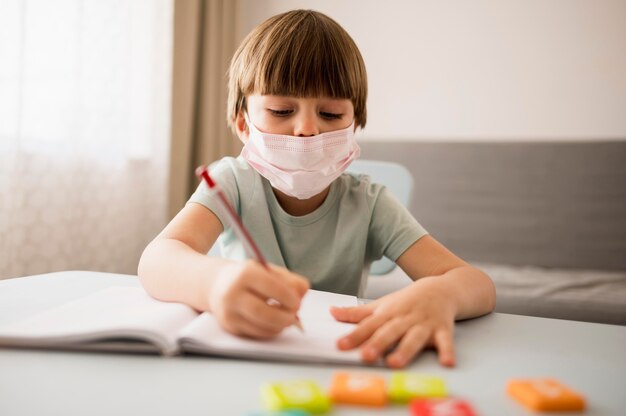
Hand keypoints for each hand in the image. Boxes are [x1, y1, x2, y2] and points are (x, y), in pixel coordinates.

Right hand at [207, 260, 308, 338]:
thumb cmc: (249, 277)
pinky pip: (256, 334)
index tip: (297, 302)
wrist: (218, 285)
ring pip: (260, 327)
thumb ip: (290, 280)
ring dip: (279, 326)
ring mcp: (229, 312)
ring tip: (286, 319)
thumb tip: (303, 293)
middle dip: (285, 317)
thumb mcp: (268, 270)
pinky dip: (270, 331)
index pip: (272, 287)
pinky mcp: (229, 326)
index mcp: (245, 274)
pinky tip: (274, 323)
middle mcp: (233, 293)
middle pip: (264, 312)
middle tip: (294, 316)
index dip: (289, 297)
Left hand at [330, 278, 455, 367]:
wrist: (441, 288)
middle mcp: (405, 319)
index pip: (368, 326)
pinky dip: (447, 351)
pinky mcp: (443, 329)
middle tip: (366, 356)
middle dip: (378, 344)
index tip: (340, 345)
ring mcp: (424, 324)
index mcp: (388, 314)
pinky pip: (445, 341)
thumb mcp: (381, 305)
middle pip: (390, 332)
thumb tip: (331, 312)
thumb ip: (357, 313)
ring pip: (414, 338)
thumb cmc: (407, 301)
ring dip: (405, 350)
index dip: (354, 336)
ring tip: (395, 363)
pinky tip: (447, 362)